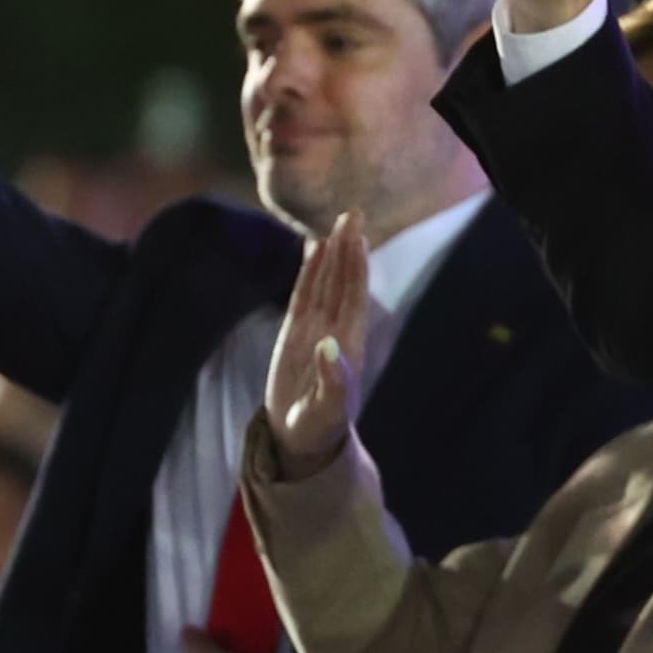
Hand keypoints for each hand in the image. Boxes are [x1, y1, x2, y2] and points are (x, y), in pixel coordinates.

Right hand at [263, 214, 368, 470]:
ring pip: (324, 283)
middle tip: (352, 214)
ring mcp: (315, 329)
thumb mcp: (327, 409)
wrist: (300, 439)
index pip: (354, 296)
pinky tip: (313, 249)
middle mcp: (336, 331)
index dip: (356, 266)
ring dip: (330, 254)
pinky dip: (309, 272)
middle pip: (342, 282)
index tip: (357, 237)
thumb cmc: (318, 427)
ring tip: (336, 224)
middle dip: (347, 249)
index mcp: (349, 344)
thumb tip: (329, 347)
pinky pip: (303, 295)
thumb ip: (332, 381)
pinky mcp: (294, 333)